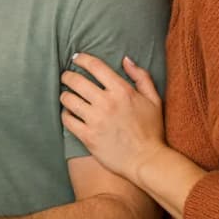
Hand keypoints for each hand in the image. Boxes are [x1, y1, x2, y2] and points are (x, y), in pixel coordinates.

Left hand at [60, 54, 165, 182]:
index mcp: (122, 91)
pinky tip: (68, 113)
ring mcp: (95, 120)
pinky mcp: (88, 136)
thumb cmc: (152, 130)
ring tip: (67, 95)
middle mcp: (107, 102)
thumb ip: (141, 77)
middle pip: (76, 80)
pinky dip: (65, 114)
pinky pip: (67, 120)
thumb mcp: (154, 99)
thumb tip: (125, 59)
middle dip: (67, 76)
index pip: (95, 66)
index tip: (76, 58)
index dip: (82, 59)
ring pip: (68, 99)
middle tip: (66, 77)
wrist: (147, 160)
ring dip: (65, 95)